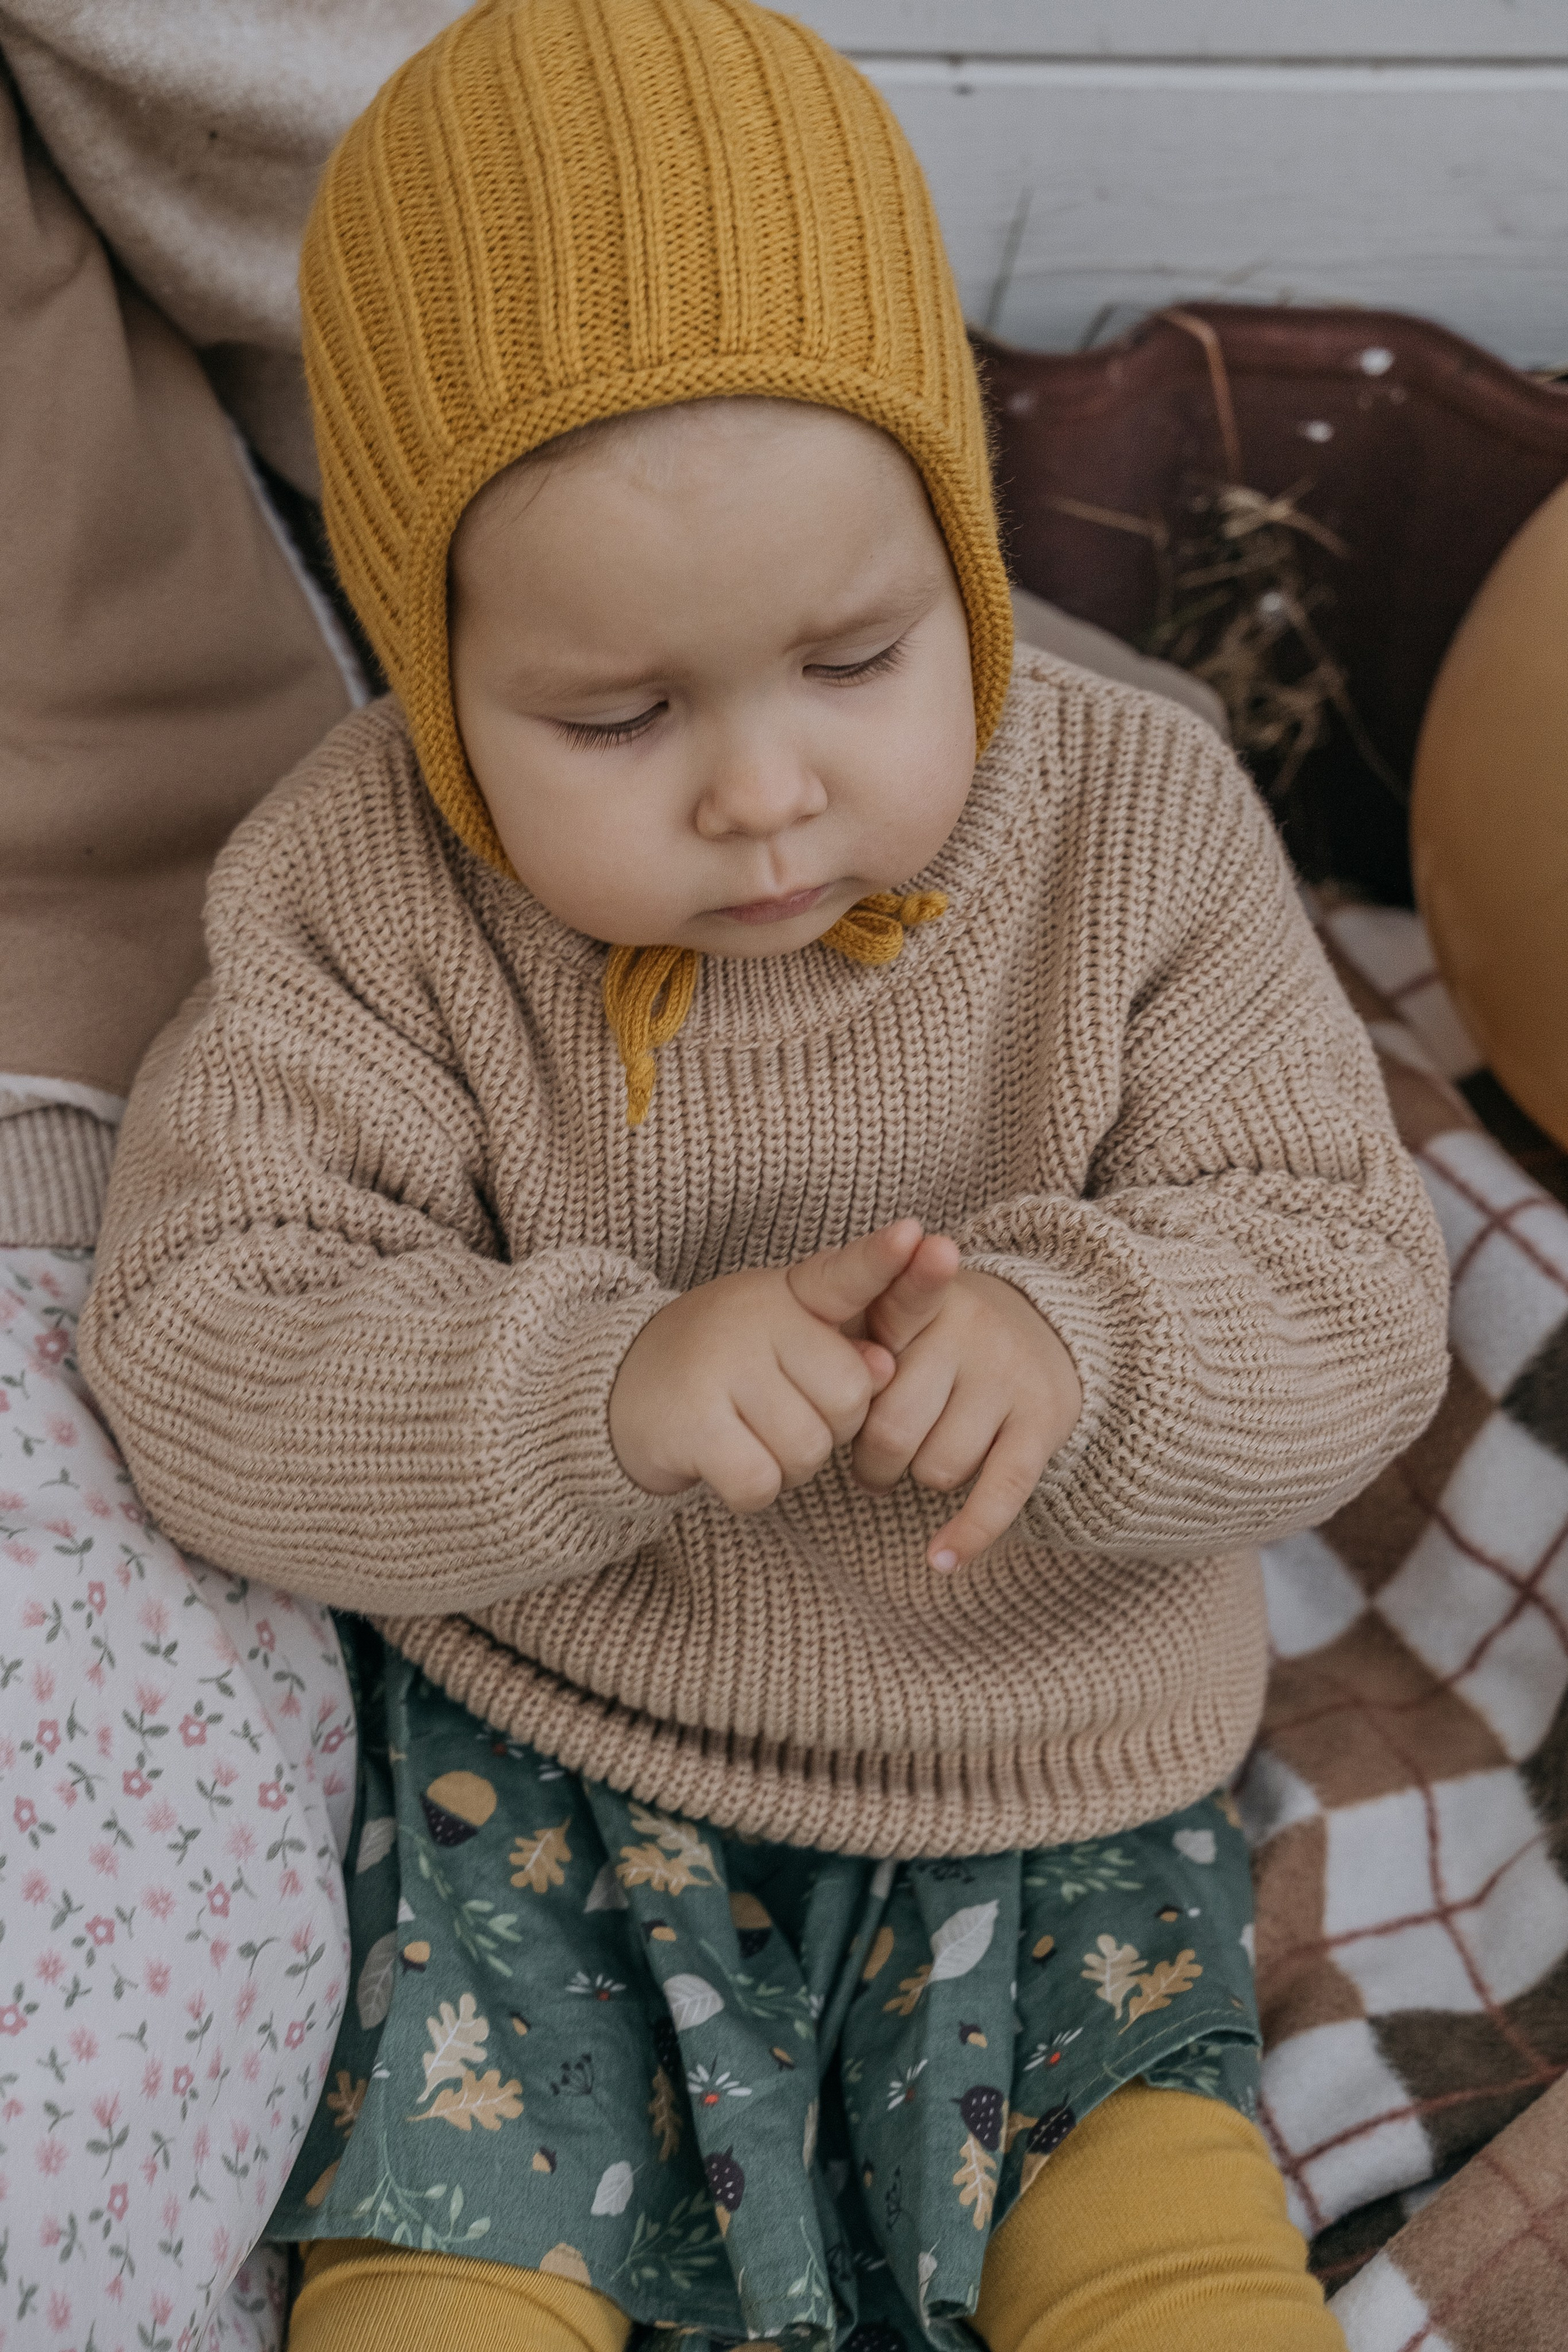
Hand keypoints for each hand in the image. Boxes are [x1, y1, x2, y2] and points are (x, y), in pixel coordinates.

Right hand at [609, 1219, 923, 1510]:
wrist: (619, 1389)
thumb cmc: (728, 1367)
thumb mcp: (786, 1337)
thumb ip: (843, 1351)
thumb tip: (881, 1368)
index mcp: (789, 1292)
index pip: (846, 1273)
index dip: (884, 1260)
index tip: (914, 1235)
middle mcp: (754, 1318)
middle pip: (849, 1396)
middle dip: (830, 1427)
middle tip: (783, 1414)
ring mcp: (719, 1366)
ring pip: (808, 1448)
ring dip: (791, 1465)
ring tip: (752, 1435)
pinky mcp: (690, 1422)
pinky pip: (761, 1482)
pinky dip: (752, 1489)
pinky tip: (726, 1462)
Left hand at [852, 1238, 1082, 1571]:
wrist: (1049, 1333)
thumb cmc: (941, 1337)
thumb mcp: (902, 1313)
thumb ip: (859, 1330)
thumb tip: (822, 1390)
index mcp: (928, 1301)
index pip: (915, 1290)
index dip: (921, 1272)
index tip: (935, 1248)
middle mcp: (974, 1333)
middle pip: (892, 1427)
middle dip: (872, 1456)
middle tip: (873, 1452)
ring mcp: (1010, 1379)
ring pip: (937, 1467)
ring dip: (917, 1477)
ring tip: (919, 1455)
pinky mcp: (1043, 1424)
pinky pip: (999, 1493)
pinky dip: (967, 1533)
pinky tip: (940, 1560)